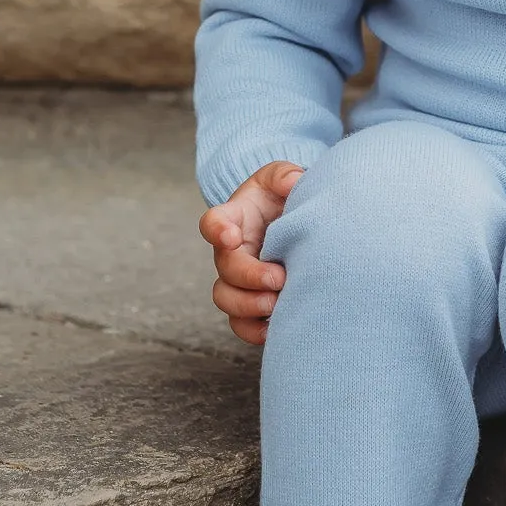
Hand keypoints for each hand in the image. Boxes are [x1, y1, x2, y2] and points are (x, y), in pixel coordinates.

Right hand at [199, 161, 304, 345]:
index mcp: (233, 218)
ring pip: (227, 300)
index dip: (217, 231)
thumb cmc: (282, 197)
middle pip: (224, 269)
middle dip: (249, 277)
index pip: (213, 222)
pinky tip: (275, 329)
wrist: (293, 222)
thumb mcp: (281, 178)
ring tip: (276, 304)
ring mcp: (238, 279)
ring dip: (249, 306)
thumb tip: (292, 183)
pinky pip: (241, 324)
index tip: (232, 236)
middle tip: (279, 278)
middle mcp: (230, 252)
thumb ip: (284, 175)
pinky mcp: (250, 301)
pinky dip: (254, 331)